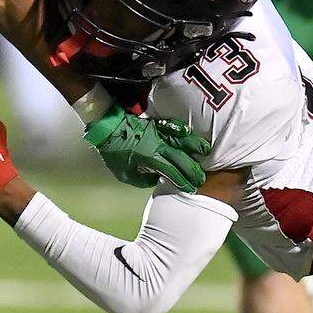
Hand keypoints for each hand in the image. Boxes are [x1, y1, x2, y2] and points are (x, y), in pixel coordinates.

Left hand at [84, 107, 210, 192]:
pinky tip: (189, 132)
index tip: (191, 188)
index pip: (172, 172)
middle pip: (181, 158)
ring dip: (194, 146)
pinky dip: (181, 128)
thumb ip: (142, 179)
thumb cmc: (113, 151)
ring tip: (206, 151)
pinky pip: (171, 125)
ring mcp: (157, 133)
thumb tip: (155, 179)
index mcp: (150, 158)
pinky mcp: (154, 124)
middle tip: (202, 177)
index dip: (183, 181)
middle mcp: (158, 145)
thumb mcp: (124, 173)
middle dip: (193, 169)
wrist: (106, 127)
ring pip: (180, 139)